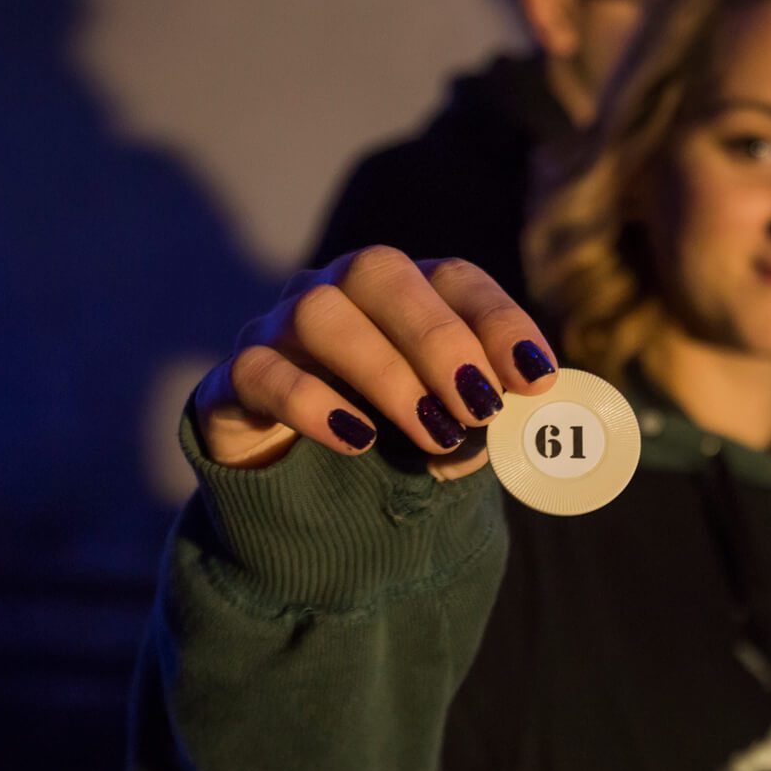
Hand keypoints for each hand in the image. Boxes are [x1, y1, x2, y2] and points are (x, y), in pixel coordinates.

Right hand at [192, 247, 558, 475]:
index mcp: (403, 293)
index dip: (499, 321)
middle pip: (380, 272)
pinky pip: (261, 370)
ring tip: (432, 433)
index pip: (454, 277)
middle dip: (439, 340)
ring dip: (386, 374)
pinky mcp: (234, 380)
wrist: (303, 498)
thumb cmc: (396, 449)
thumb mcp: (455, 437)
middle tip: (479, 407)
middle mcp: (338, 291)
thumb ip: (490, 425)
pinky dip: (312, 403)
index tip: (536, 379)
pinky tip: (358, 440)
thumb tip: (536, 428)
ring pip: (319, 314)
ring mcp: (278, 328)